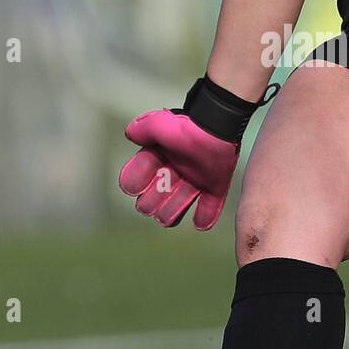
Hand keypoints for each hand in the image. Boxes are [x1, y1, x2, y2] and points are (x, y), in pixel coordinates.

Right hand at [118, 108, 239, 229]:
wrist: (218, 125)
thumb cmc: (187, 125)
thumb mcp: (160, 125)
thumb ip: (143, 130)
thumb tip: (130, 134)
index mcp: (157, 158)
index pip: (136, 177)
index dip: (133, 184)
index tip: (134, 186)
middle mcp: (173, 172)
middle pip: (153, 198)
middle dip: (150, 203)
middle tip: (152, 203)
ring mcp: (194, 180)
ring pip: (177, 205)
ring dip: (170, 213)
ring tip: (166, 218)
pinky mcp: (213, 185)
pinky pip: (208, 207)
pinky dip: (204, 218)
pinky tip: (199, 223)